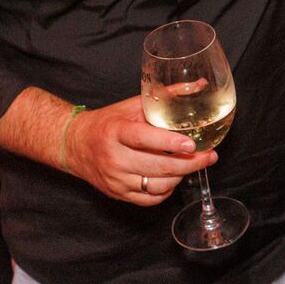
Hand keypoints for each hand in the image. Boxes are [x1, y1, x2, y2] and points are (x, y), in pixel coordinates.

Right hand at [62, 96, 217, 206]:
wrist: (76, 145)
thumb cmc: (108, 122)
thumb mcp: (133, 104)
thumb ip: (166, 95)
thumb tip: (198, 85)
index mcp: (116, 132)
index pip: (144, 138)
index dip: (170, 142)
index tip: (191, 144)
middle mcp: (115, 158)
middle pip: (157, 166)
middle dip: (189, 163)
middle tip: (208, 156)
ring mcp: (116, 179)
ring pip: (157, 185)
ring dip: (180, 176)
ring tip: (191, 165)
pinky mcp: (118, 194)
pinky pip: (150, 199)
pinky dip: (166, 190)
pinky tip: (173, 177)